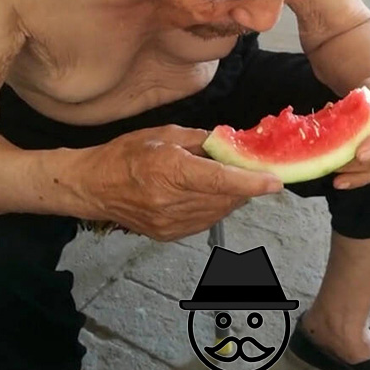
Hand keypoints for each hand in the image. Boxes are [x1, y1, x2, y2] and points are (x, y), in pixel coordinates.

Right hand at [81, 125, 282, 240]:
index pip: (219, 180)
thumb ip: (200, 140)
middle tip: (250, 168)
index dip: (251, 182)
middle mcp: (171, 201)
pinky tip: (206, 193)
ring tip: (225, 179)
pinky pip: (205, 221)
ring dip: (230, 196)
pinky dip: (214, 207)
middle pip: (225, 197)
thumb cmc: (125, 154)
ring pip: (219, 212)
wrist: (93, 187)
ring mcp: (170, 223)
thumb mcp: (162, 134)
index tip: (275, 181)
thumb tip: (231, 142)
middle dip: (243, 184)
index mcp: (169, 169)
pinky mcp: (168, 235)